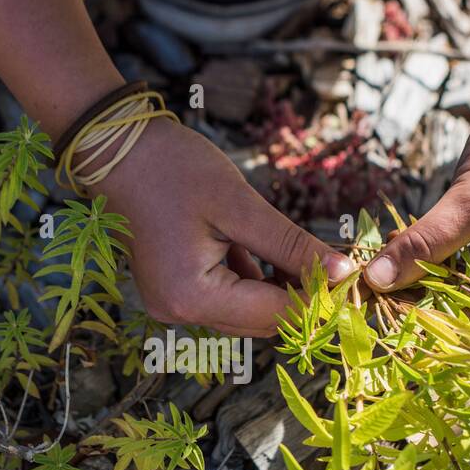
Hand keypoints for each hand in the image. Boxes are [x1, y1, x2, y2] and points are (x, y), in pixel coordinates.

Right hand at [98, 117, 354, 336]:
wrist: (113, 148)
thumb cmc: (171, 168)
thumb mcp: (239, 205)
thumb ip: (290, 245)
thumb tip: (342, 273)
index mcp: (192, 297)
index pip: (275, 314)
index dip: (320, 299)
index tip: (356, 278)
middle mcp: (180, 313)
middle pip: (262, 321)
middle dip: (302, 295)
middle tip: (338, 261)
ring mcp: (174, 305)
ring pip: (248, 311)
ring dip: (279, 286)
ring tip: (301, 248)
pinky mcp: (175, 291)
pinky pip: (228, 296)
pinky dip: (254, 277)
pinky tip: (263, 247)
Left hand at [364, 82, 469, 292]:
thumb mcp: (469, 201)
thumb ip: (425, 244)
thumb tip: (376, 280)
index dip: (430, 318)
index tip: (383, 309)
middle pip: (468, 304)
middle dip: (421, 295)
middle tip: (373, 287)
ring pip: (459, 283)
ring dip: (421, 275)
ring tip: (380, 267)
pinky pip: (459, 261)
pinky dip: (431, 256)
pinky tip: (400, 248)